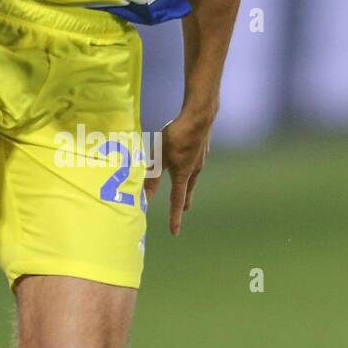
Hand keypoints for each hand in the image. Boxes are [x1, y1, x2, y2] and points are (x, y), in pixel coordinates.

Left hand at [143, 113, 212, 235]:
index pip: (178, 201)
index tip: (174, 232)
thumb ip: (152, 177)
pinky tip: (189, 157)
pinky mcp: (203, 146)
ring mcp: (201, 157)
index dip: (175, 217)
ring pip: (193, 175)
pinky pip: (195, 160)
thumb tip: (144, 197)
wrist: (200, 115)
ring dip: (188, 183)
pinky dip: (190, 165)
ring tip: (185, 184)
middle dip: (186, 201)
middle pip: (189, 189)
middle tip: (185, 209)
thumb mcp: (159, 157)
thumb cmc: (177, 136)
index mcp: (183, 174)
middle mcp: (195, 169)